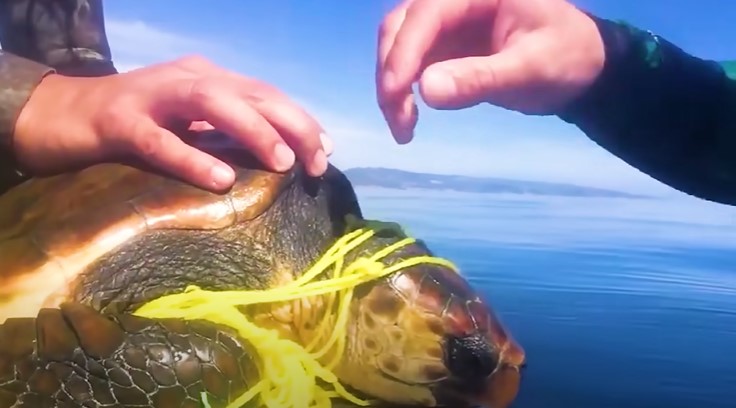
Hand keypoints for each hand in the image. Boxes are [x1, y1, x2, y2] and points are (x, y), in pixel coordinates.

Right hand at [13, 56, 332, 191]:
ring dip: (254, 130)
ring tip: (284, 162)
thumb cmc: (136, 123)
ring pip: (211, 103)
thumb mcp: (190, 121)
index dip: (300, 120)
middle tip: (317, 163)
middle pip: (251, 93)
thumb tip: (281, 157)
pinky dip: (192, 158)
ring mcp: (152, 96)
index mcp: (207, 78)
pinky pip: (159, 141)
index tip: (327, 151)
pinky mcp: (118, 122)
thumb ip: (227, 131)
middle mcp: (187, 78)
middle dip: (293, 126)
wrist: (63, 113)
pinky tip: (220, 178)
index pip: (265, 94)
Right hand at [376, 0, 605, 142]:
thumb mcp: (530, 69)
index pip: (426, 13)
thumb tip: (426, 92)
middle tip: (398, 120)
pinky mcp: (445, 46)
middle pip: (401, 26)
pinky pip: (412, 64)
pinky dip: (404, 90)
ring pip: (399, 45)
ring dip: (392, 85)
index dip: (404, 53)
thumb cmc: (567, 58)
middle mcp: (456, 1)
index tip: (395, 94)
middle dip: (391, 72)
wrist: (585, 66)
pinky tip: (410, 117)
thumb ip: (480, 78)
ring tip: (404, 128)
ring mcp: (448, 23)